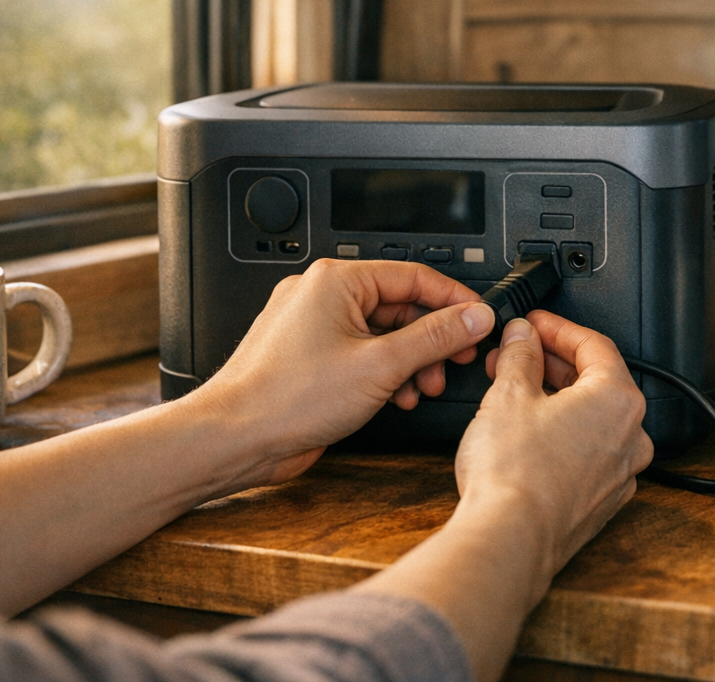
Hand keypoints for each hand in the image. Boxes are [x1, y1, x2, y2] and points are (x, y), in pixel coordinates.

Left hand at [190, 259, 495, 484]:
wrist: (235, 439)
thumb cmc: (287, 398)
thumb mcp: (380, 365)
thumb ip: (434, 337)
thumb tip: (472, 317)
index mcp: (336, 280)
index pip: (414, 276)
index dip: (454, 300)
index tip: (479, 320)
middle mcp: (321, 295)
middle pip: (399, 305)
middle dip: (432, 338)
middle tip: (457, 358)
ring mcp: (312, 326)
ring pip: (381, 332)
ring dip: (410, 359)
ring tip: (424, 385)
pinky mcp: (309, 356)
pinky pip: (360, 352)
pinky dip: (385, 372)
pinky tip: (396, 396)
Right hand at [355, 310, 651, 681]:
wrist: (510, 540)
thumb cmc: (515, 474)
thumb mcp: (508, 394)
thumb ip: (519, 355)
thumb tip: (522, 337)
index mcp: (618, 400)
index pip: (594, 344)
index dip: (557, 327)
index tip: (533, 323)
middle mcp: (631, 436)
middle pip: (596, 380)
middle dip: (552, 362)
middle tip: (516, 353)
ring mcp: (620, 473)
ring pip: (592, 419)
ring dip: (556, 397)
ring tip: (514, 390)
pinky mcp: (601, 501)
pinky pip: (588, 453)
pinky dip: (563, 434)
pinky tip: (529, 434)